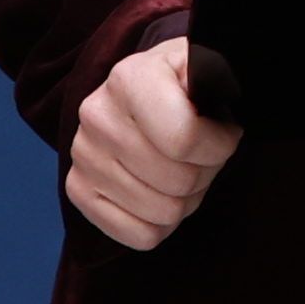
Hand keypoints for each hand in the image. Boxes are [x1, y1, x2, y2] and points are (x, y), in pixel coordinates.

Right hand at [63, 34, 241, 254]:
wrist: (147, 94)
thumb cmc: (185, 87)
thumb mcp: (207, 67)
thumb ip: (214, 78)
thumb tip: (208, 98)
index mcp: (129, 78)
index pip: (184, 140)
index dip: (220, 146)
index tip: (226, 134)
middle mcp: (97, 115)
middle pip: (178, 181)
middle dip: (204, 172)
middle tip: (201, 154)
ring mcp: (83, 155)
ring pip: (164, 213)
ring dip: (186, 198)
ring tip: (181, 168)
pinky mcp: (78, 190)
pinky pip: (140, 236)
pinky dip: (162, 223)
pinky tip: (160, 191)